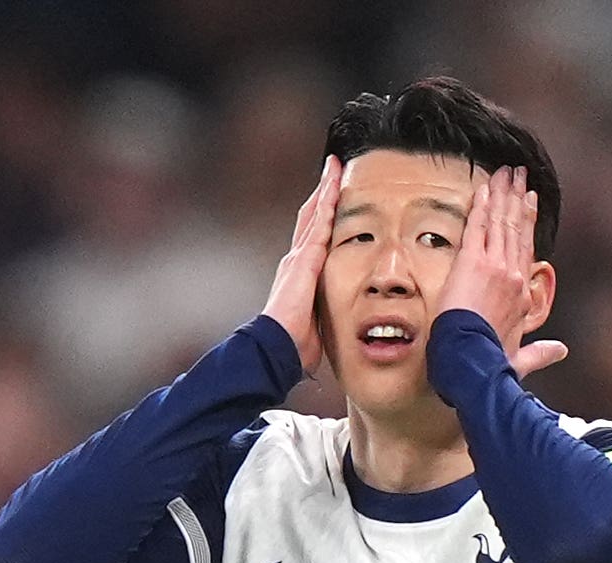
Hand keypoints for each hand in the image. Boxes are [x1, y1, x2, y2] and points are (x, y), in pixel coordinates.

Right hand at [262, 155, 341, 376]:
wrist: (277, 345)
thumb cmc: (295, 341)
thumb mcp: (315, 322)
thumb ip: (322, 312)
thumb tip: (334, 324)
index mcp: (299, 273)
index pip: (313, 237)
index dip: (322, 215)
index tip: (331, 197)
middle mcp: (296, 259)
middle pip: (311, 217)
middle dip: (322, 192)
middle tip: (333, 169)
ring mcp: (298, 256)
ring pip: (314, 213)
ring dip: (325, 189)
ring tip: (334, 167)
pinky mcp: (304, 259)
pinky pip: (319, 224)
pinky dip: (326, 203)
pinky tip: (334, 186)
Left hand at [432, 165, 567, 377]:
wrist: (475, 363)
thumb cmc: (492, 363)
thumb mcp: (520, 359)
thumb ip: (540, 353)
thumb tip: (560, 350)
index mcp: (524, 295)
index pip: (526, 250)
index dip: (527, 223)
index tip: (528, 203)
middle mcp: (514, 275)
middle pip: (517, 229)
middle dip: (518, 198)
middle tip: (519, 175)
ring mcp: (495, 266)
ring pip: (501, 222)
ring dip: (503, 194)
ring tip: (506, 172)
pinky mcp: (473, 262)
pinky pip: (479, 227)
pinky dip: (482, 206)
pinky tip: (485, 188)